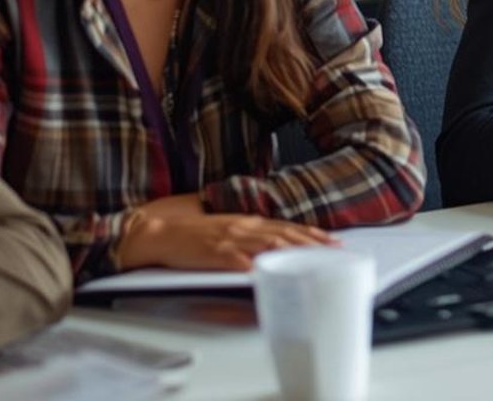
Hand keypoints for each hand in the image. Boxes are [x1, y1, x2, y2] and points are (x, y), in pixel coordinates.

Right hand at [116, 195, 335, 271]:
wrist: (158, 232)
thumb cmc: (191, 233)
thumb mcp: (226, 227)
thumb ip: (250, 233)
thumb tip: (274, 240)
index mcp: (246, 221)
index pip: (286, 227)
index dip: (311, 234)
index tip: (333, 241)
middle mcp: (241, 227)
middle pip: (283, 235)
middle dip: (311, 243)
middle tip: (334, 251)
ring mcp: (227, 239)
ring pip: (265, 244)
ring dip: (290, 251)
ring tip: (310, 260)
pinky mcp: (211, 253)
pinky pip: (234, 259)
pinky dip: (250, 264)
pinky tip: (264, 270)